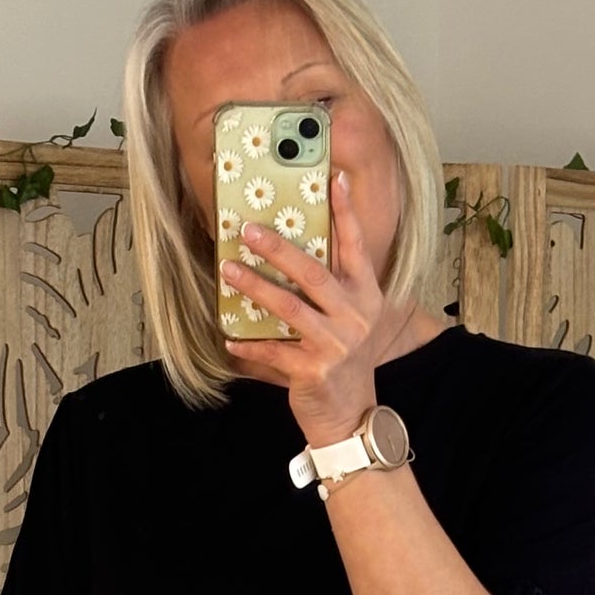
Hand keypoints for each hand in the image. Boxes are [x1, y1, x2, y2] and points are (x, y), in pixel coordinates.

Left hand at [219, 170, 417, 444]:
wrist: (351, 415)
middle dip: (279, 249)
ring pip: (289, 308)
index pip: (355, 248)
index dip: (345, 214)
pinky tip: (230, 341)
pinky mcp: (314, 371)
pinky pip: (274, 352)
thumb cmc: (344, 361)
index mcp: (366, 297)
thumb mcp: (349, 321)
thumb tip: (290, 251)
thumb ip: (331, 290)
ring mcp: (336, 344)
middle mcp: (355, 317)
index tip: (334, 180)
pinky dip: (250, 346)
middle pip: (313, 274)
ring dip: (255, 287)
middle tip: (249, 230)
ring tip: (229, 270)